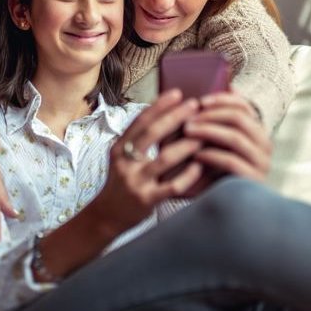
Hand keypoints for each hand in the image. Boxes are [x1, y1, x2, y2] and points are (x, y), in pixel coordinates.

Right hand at [88, 90, 203, 234]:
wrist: (106, 217)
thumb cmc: (121, 182)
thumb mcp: (123, 158)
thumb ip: (140, 140)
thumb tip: (167, 115)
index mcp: (119, 148)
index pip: (140, 121)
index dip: (158, 106)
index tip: (177, 93)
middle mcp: (125, 163)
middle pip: (152, 134)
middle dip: (175, 117)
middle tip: (194, 105)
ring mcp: (136, 181)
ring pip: (165, 159)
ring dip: (186, 145)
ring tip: (203, 135)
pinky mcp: (147, 200)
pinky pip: (172, 186)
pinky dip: (188, 175)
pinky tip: (200, 166)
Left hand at [180, 92, 271, 195]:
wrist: (227, 208)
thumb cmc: (217, 170)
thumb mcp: (217, 143)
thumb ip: (217, 121)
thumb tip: (227, 85)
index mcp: (257, 132)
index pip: (244, 106)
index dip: (222, 100)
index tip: (200, 100)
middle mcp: (265, 145)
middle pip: (240, 118)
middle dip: (211, 115)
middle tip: (189, 117)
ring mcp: (261, 163)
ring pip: (235, 137)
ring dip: (208, 131)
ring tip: (187, 130)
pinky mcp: (253, 180)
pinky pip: (231, 161)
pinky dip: (211, 155)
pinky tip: (196, 154)